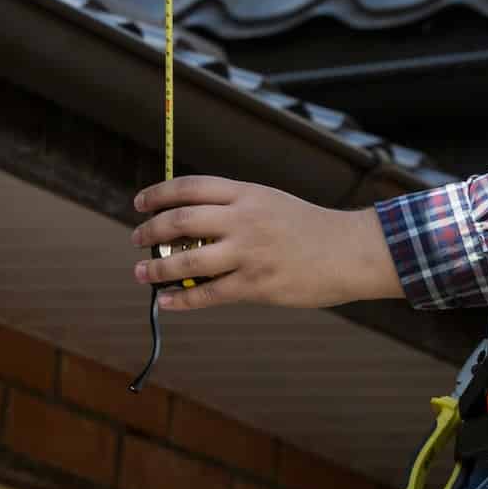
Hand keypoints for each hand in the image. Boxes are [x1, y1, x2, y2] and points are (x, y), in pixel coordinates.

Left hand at [131, 176, 403, 311]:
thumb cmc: (311, 228)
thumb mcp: (272, 203)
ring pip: (187, 260)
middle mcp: (245, 219)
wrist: (350, 251)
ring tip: (141, 273)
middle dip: (151, 231)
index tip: (140, 203)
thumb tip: (191, 224)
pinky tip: (166, 301)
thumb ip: (236, 208)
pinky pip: (208, 294)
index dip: (158, 194)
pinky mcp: (256, 284)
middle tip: (137, 239)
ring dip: (157, 268)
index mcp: (248, 194)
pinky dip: (181, 299)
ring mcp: (250, 253)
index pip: (191, 187)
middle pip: (181, 220)